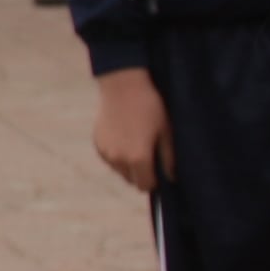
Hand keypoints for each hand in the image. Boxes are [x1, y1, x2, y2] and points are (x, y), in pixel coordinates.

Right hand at [89, 67, 168, 198]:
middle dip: (141, 175)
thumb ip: (169, 158)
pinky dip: (117, 156)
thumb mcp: (166, 131)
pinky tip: (124, 139)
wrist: (123, 85)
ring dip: (128, 166)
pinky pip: (110, 159)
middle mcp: (119, 160)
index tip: (161, 172)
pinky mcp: (97, 144)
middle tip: (150, 157)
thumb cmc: (150, 106)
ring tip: (136, 146)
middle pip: (132, 181)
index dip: (156, 182)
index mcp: (139, 159)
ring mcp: (106, 152)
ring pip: (120, 171)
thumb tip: (172, 178)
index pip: (146, 185)